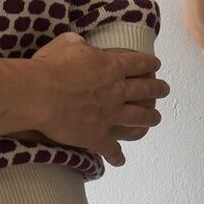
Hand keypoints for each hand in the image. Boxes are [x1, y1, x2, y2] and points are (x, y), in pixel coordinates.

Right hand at [26, 33, 169, 166]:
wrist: (39, 95)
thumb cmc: (51, 66)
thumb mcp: (67, 43)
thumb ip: (79, 43)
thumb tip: (81, 43)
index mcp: (111, 67)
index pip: (138, 63)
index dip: (149, 63)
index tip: (156, 64)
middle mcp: (117, 91)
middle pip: (145, 90)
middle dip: (157, 89)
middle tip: (165, 89)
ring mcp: (110, 116)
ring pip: (138, 118)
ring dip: (149, 118)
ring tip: (156, 118)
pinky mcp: (97, 136)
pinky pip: (111, 149)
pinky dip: (116, 156)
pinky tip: (120, 160)